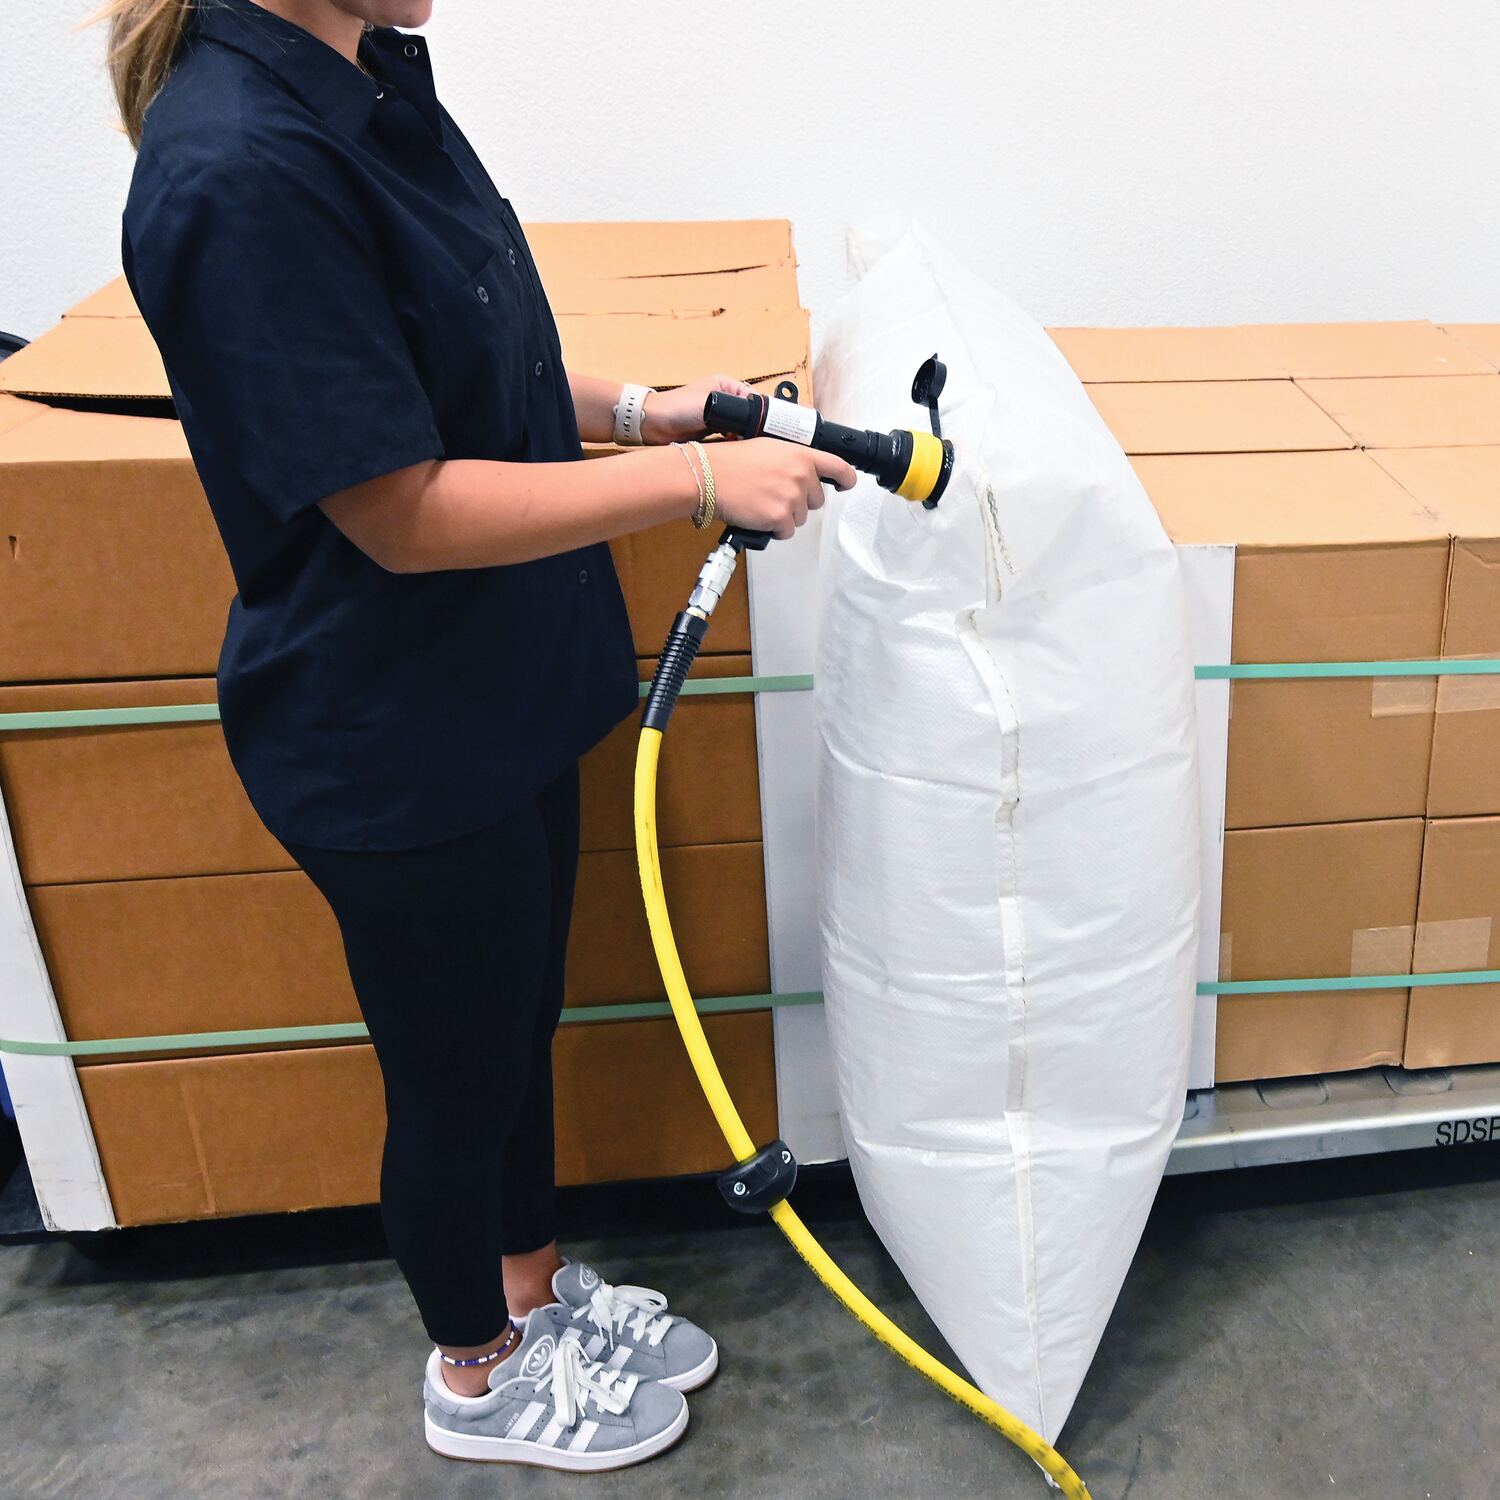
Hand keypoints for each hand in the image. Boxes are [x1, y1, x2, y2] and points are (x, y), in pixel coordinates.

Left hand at [643, 374, 754, 443]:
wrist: (654, 424)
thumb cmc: (678, 408)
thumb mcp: (711, 404)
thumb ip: (735, 409)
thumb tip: (756, 417)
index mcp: (725, 385)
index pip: (753, 396)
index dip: (761, 410)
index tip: (768, 424)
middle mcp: (724, 398)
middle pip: (748, 412)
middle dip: (753, 424)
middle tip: (757, 436)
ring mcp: (718, 414)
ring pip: (741, 425)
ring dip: (743, 433)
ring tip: (744, 441)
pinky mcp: (712, 429)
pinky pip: (730, 435)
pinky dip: (734, 440)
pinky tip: (734, 445)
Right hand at [708, 438, 857, 540]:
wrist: (710, 476)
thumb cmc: (732, 461)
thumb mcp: (769, 448)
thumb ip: (792, 459)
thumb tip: (804, 472)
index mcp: (801, 455)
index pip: (839, 468)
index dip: (845, 479)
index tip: (845, 485)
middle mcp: (802, 475)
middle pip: (816, 500)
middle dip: (799, 502)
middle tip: (774, 494)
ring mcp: (792, 498)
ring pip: (800, 518)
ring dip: (784, 516)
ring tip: (761, 502)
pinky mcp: (780, 518)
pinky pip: (785, 532)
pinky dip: (773, 529)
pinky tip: (757, 515)